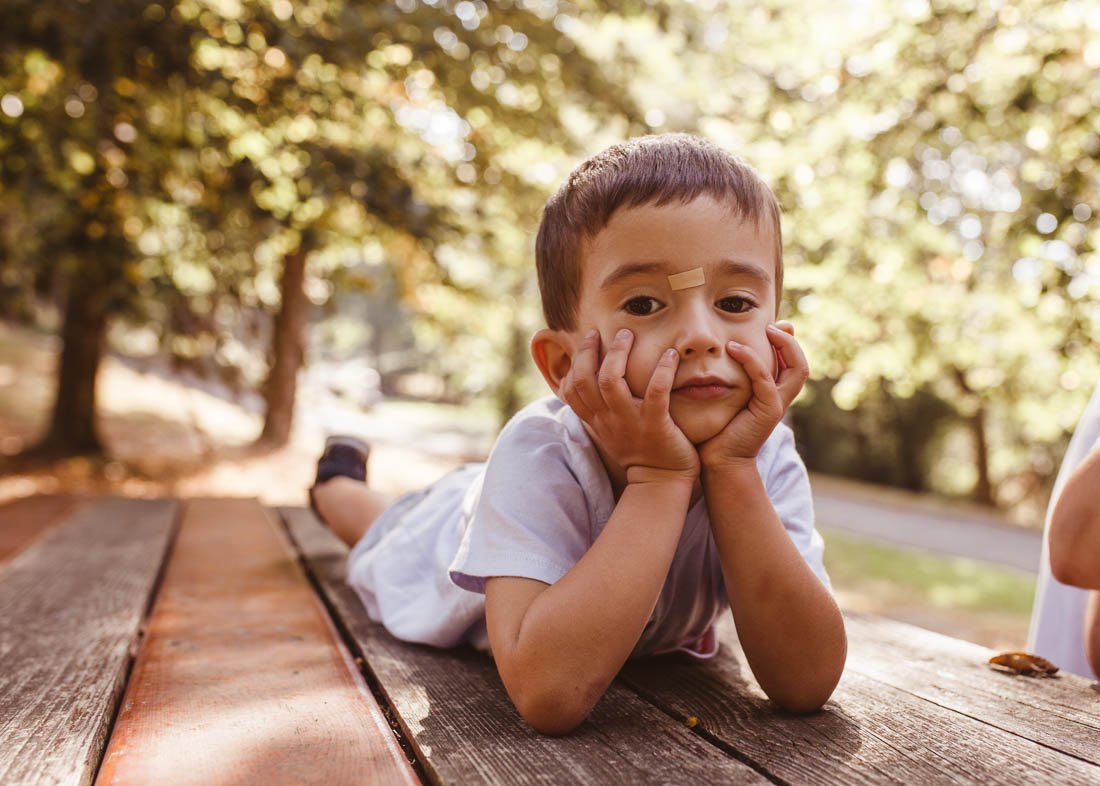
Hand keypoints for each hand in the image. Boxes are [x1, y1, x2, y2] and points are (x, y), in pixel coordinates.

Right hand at [560, 329, 699, 483]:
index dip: (575, 362)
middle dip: (589, 351)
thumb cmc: (639, 450)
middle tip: (601, 333)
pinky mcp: (656, 425)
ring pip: (611, 382)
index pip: (571, 390)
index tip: (586, 341)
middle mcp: (608, 419)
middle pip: (586, 380)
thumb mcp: (611, 430)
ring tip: (627, 335)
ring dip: (618, 354)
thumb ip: (601, 409)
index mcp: (597, 420)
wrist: (661, 481)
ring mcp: (630, 422)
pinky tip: (670, 355)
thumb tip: (594, 384)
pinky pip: (657, 393)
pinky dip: (663, 371)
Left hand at [699, 322, 807, 468]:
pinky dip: (752, 360)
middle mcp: (780, 399)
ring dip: (783, 345)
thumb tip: (721, 355)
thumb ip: (730, 377)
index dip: (787, 342)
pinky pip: (765, 379)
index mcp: (773, 395)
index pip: (791, 363)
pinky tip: (734, 349)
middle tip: (772, 325)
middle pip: (801, 364)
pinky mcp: (768, 410)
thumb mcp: (726, 397)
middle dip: (790, 341)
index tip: (771, 325)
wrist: (718, 461)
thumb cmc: (717, 430)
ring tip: (764, 330)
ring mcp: (777, 405)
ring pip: (796, 369)